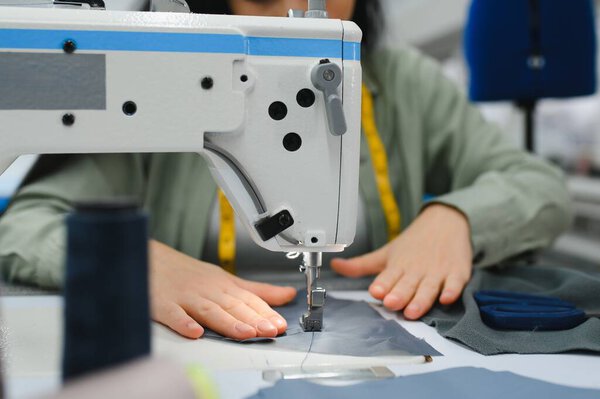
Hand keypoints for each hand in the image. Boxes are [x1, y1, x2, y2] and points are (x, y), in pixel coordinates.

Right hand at [149, 240, 296, 339]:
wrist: (149, 259)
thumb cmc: (187, 273)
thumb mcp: (226, 278)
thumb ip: (257, 291)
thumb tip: (288, 295)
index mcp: (223, 285)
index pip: (248, 300)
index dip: (265, 312)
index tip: (281, 324)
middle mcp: (207, 291)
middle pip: (232, 306)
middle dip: (253, 319)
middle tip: (270, 330)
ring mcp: (185, 297)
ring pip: (209, 310)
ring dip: (227, 322)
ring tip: (245, 333)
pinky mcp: (163, 304)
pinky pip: (174, 314)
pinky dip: (183, 322)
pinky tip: (194, 332)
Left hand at [331, 204, 472, 318]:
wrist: (445, 221)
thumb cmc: (413, 243)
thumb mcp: (386, 253)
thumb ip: (361, 265)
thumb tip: (334, 266)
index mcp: (398, 265)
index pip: (388, 277)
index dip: (382, 284)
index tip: (375, 291)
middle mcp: (416, 269)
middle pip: (407, 284)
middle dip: (399, 294)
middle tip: (391, 302)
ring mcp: (437, 271)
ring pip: (428, 288)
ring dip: (421, 299)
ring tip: (412, 310)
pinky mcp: (457, 272)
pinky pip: (455, 283)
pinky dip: (452, 290)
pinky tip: (446, 298)